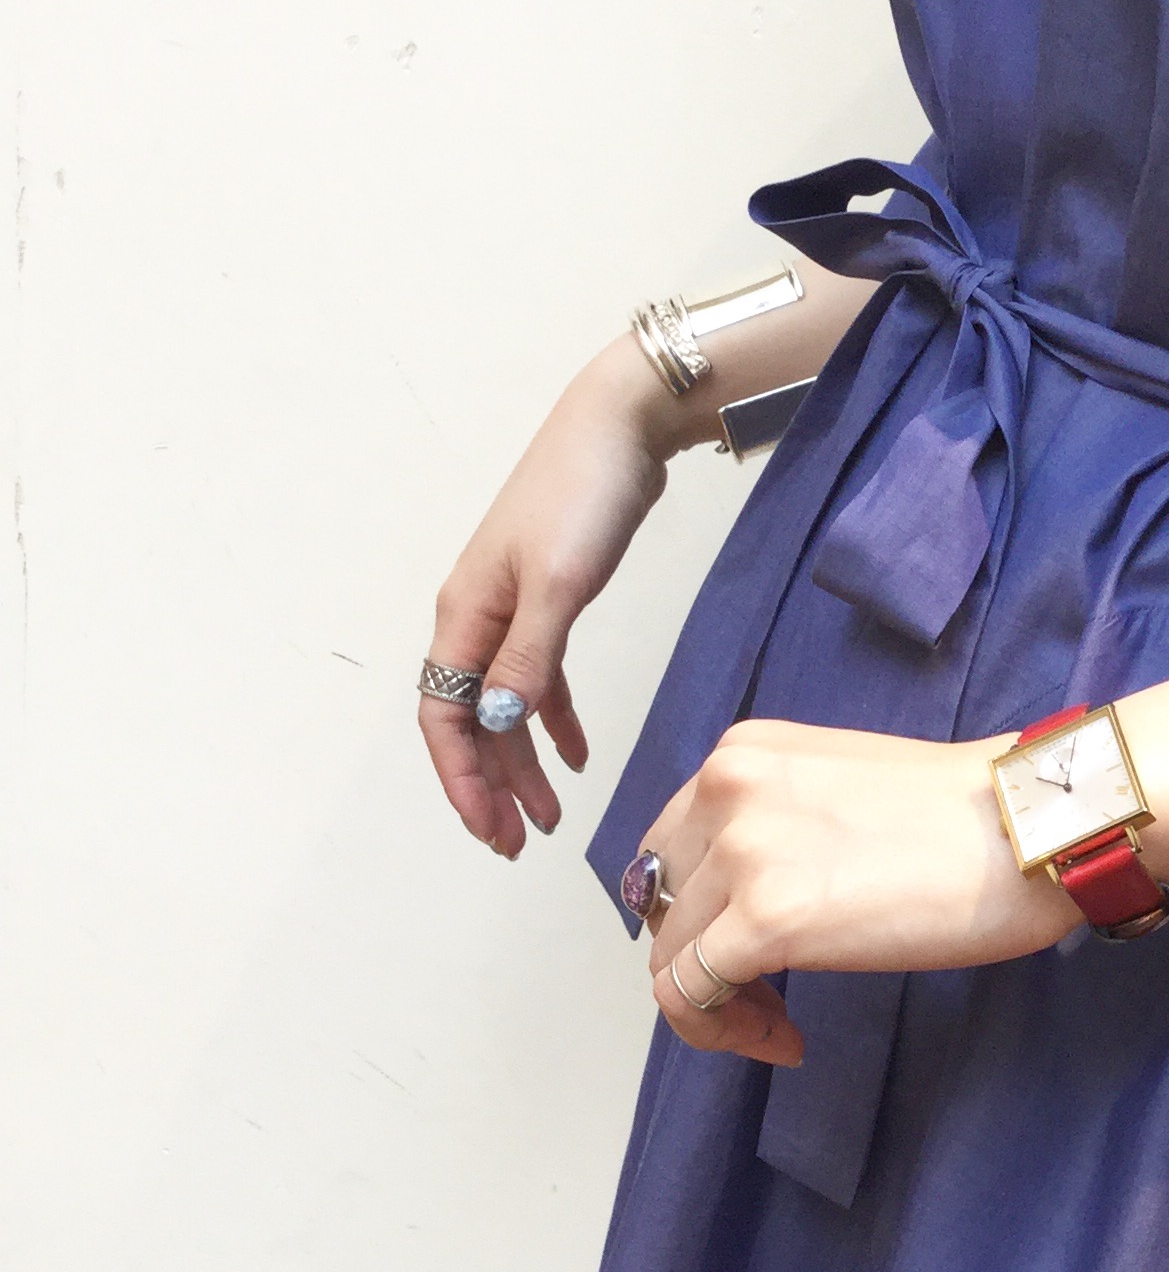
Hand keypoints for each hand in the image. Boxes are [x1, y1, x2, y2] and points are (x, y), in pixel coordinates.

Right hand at [420, 344, 686, 856]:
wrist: (621, 427)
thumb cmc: (583, 495)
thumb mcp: (557, 585)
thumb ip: (527, 658)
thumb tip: (498, 727)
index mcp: (464, 616)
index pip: (445, 718)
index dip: (461, 779)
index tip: (488, 828)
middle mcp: (476, 617)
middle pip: (471, 722)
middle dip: (489, 786)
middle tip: (516, 843)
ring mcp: (511, 608)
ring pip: (506, 706)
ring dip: (522, 763)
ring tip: (548, 817)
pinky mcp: (550, 598)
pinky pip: (540, 677)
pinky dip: (554, 718)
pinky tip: (578, 755)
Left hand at [639, 720, 1078, 1062]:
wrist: (1031, 829)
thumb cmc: (971, 818)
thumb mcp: (840, 789)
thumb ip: (779, 824)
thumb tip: (747, 898)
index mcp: (742, 754)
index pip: (670, 849)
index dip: (698, 912)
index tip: (749, 950)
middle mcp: (725, 790)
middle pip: (660, 904)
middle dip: (702, 958)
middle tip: (765, 995)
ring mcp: (741, 853)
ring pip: (668, 955)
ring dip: (718, 1003)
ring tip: (778, 1023)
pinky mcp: (765, 920)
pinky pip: (689, 997)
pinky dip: (722, 1033)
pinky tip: (784, 1040)